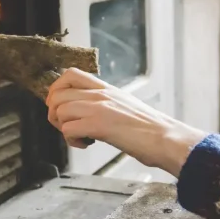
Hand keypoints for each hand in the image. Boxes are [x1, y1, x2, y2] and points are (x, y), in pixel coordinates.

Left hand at [46, 68, 207, 177]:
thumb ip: (104, 104)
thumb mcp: (125, 106)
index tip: (60, 106)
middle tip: (67, 126)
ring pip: (59, 111)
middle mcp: (100, 95)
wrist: (165, 138)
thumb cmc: (149, 128)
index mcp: (106, 88)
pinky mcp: (99, 125)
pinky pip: (68, 130)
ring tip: (80, 137)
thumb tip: (86, 112)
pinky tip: (86, 144)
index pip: (70, 74)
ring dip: (63, 128)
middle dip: (54, 113)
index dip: (56, 89)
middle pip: (57, 93)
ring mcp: (99, 108)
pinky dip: (71, 141)